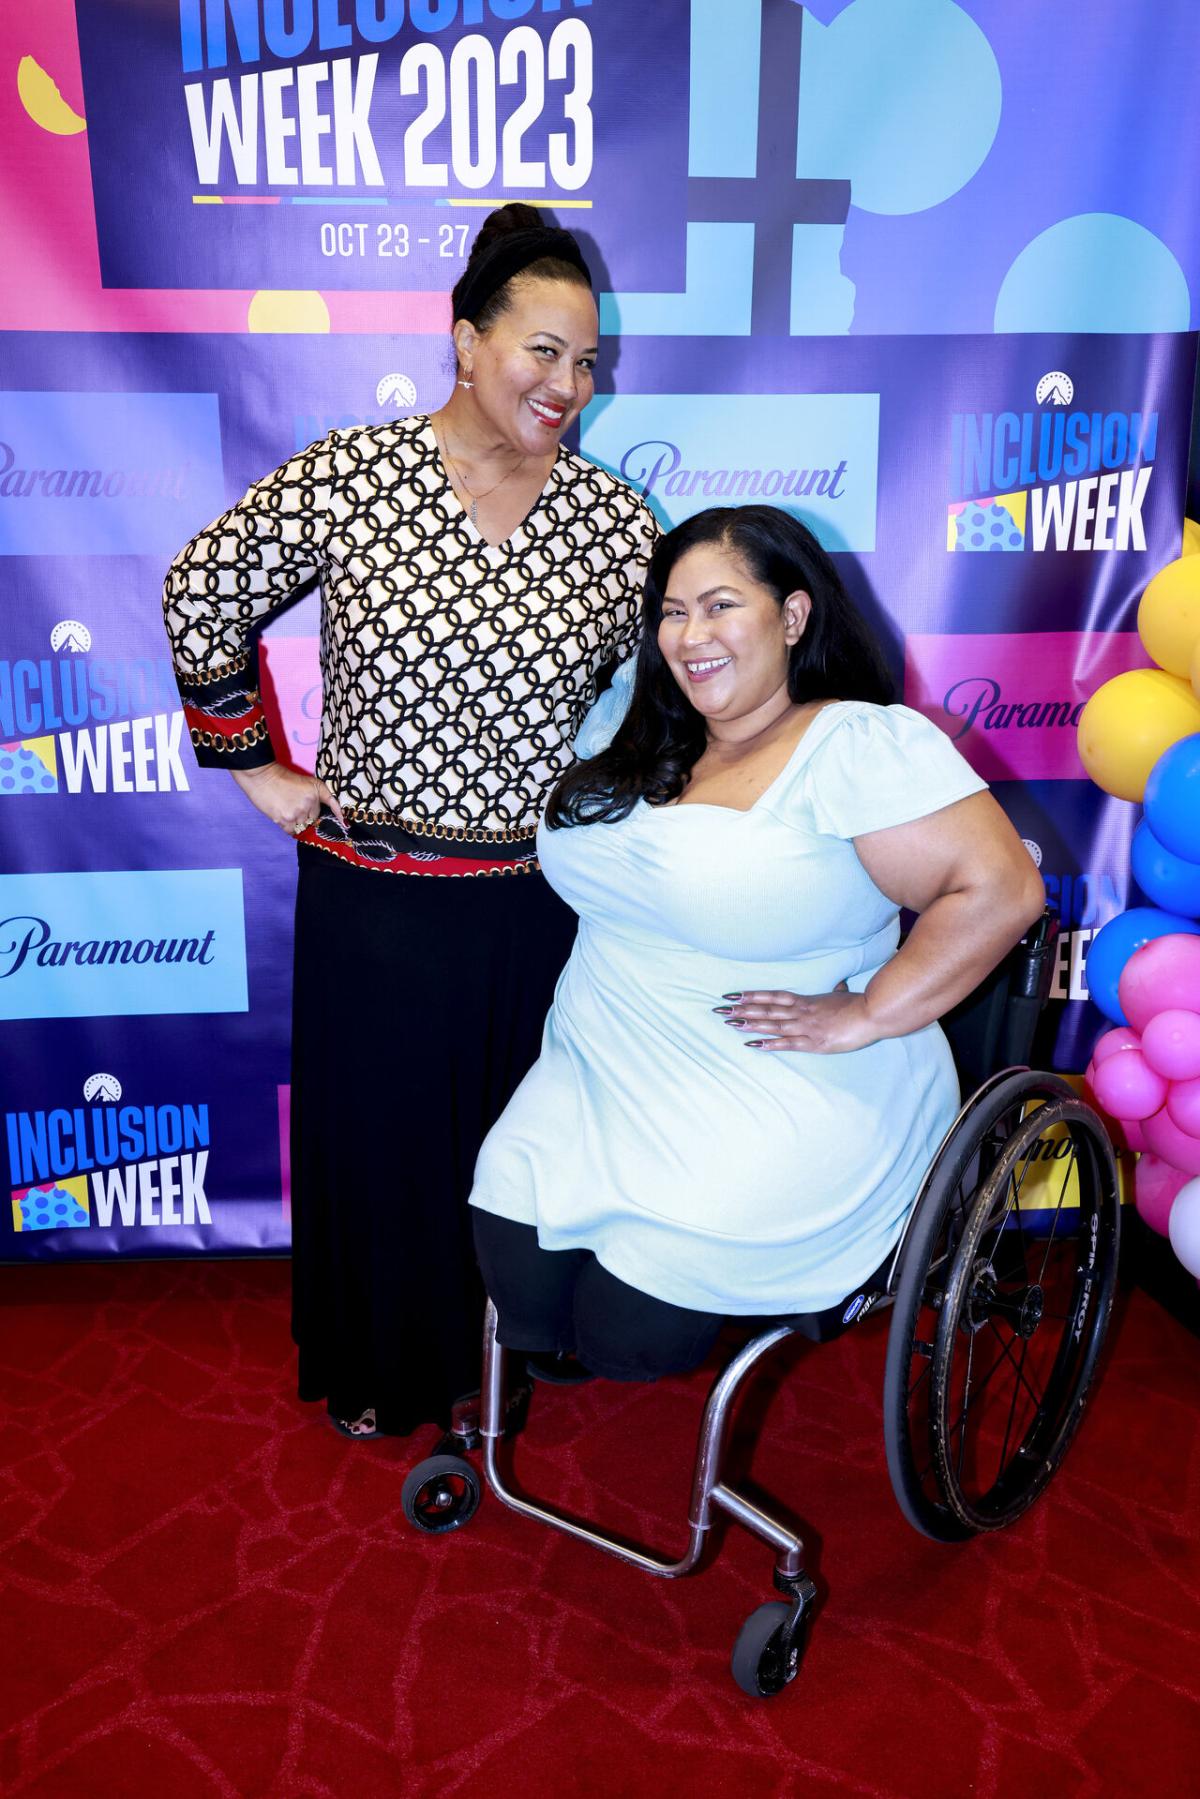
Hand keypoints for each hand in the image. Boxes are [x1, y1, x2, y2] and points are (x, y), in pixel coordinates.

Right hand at [231, 763, 344, 836]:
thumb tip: (332, 816)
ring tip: (287, 811)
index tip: (344, 824)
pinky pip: (292, 832)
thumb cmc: (283, 777)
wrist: (262, 776)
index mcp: (316, 793)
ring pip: (303, 827)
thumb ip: (320, 796)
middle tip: (294, 808)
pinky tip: (284, 819)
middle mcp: (309, 804)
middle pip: (313, 820)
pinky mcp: (284, 820)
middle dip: (306, 817)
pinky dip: (290, 828)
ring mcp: (297, 814)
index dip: (326, 814)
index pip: (325, 810)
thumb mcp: (308, 781)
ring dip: (297, 823)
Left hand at [714, 982, 880, 1053]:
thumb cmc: (860, 1004)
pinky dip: (769, 1043)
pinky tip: (754, 1044)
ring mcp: (806, 1027)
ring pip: (773, 1024)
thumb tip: (839, 985)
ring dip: (751, 1023)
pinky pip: (788, 1043)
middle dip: (743, 1009)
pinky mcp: (814, 1042)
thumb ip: (837, 991)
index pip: (774, 996)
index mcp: (807, 1001)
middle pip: (767, 1009)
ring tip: (731, 1022)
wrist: (873, 1013)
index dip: (753, 995)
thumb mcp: (844, 996)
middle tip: (720, 1008)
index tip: (734, 995)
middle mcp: (802, 1012)